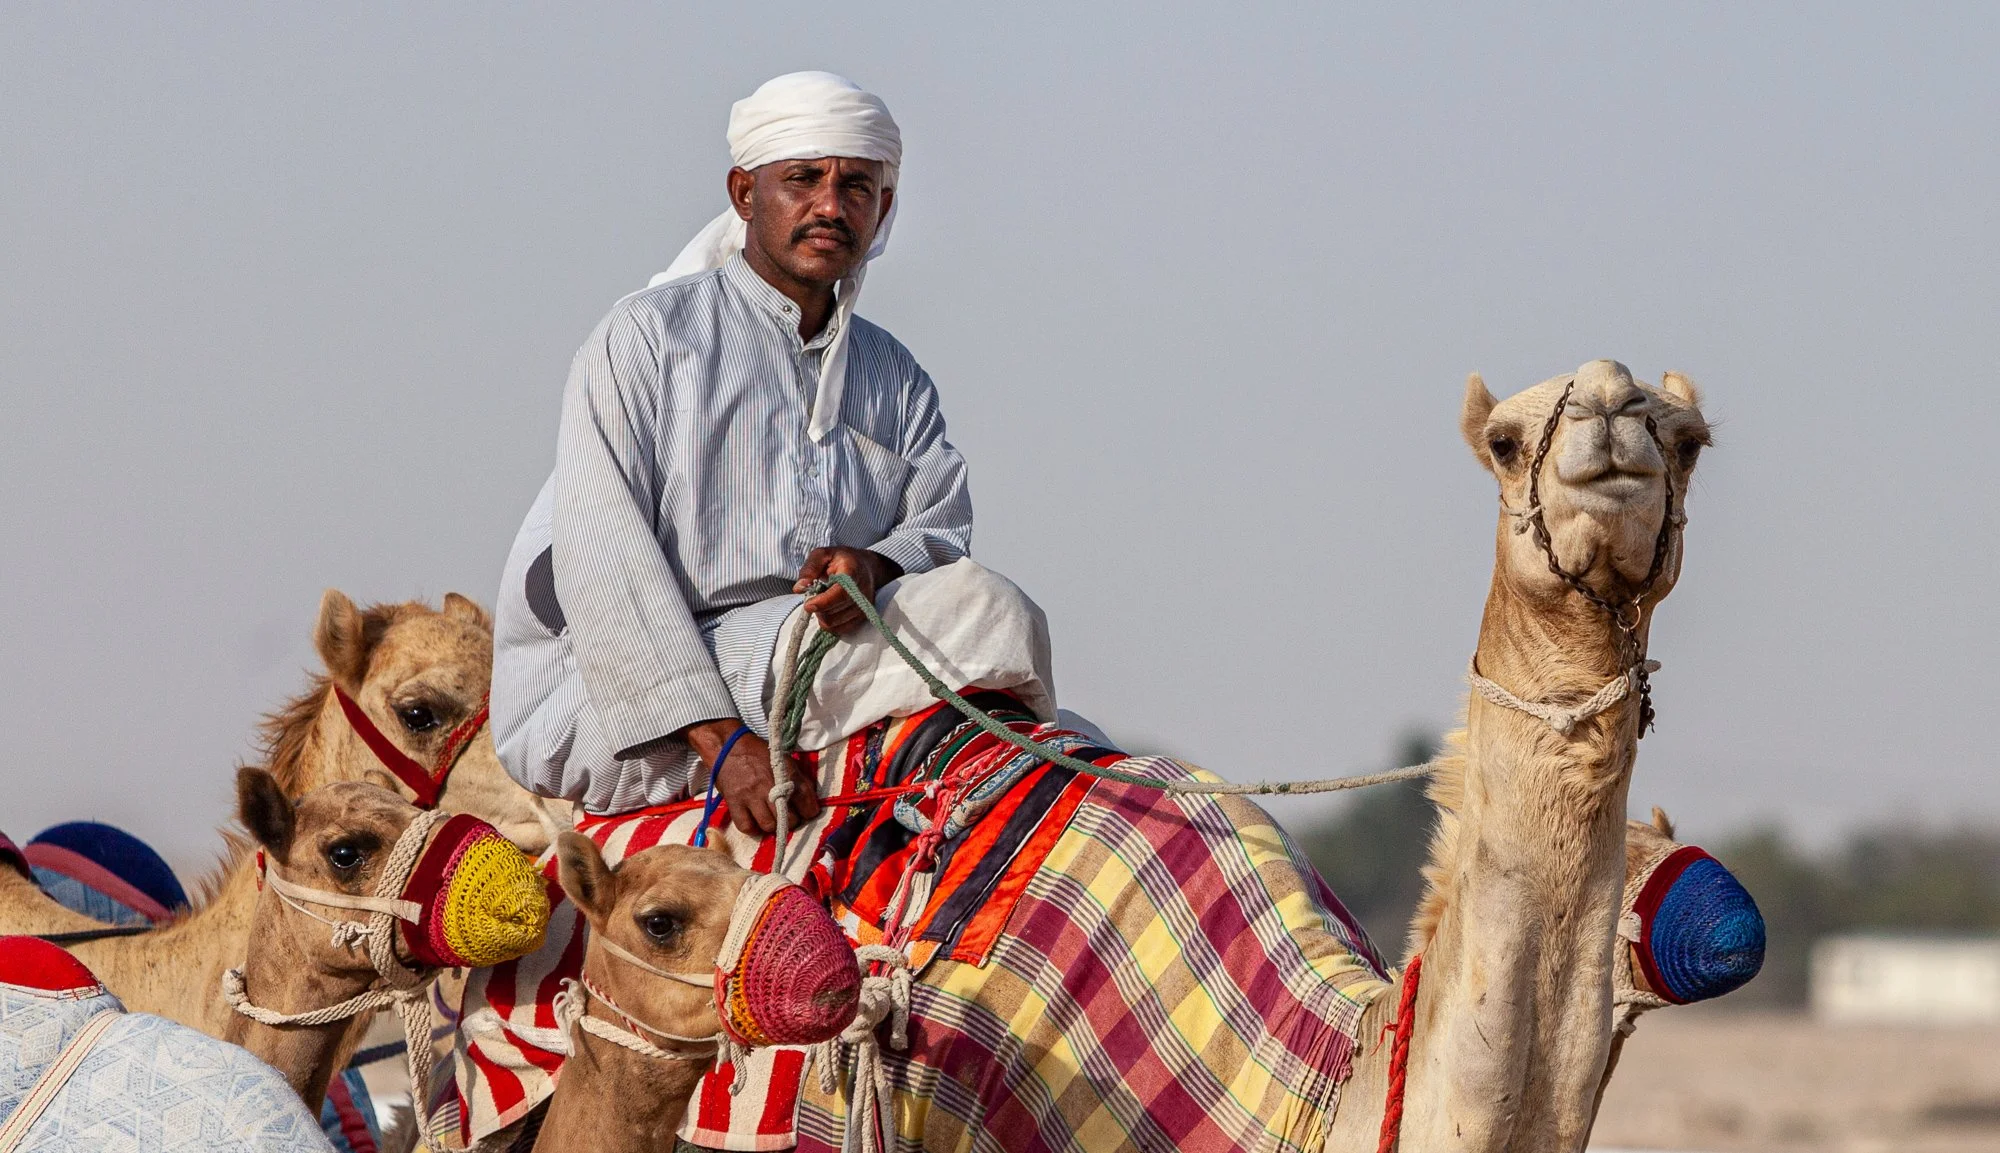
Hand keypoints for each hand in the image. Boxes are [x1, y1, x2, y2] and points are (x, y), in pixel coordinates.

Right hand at [681, 719, 820, 835]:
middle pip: (788, 819)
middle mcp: (770, 786)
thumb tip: (810, 803)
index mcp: (786, 773)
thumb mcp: (784, 761)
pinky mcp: (734, 803)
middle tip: (788, 817)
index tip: (806, 813)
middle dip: (791, 821)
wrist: (729, 747)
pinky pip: (746, 826)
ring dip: (773, 826)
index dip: (809, 811)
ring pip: (768, 825)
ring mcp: (751, 796)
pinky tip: (755, 822)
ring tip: (772, 820)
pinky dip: (753, 828)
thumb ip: (799, 780)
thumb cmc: (759, 754)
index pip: (806, 800)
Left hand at [793, 547, 902, 633]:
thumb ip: (810, 569)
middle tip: (813, 598)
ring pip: (835, 623)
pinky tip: (829, 610)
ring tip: (822, 602)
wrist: (866, 567)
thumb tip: (799, 588)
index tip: (808, 605)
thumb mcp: (822, 555)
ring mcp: (864, 607)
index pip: (840, 593)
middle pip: (835, 612)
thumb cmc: (841, 560)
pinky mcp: (862, 617)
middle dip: (818, 608)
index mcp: (852, 572)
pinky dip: (830, 623)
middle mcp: (862, 592)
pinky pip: (840, 630)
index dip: (823, 602)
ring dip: (823, 616)